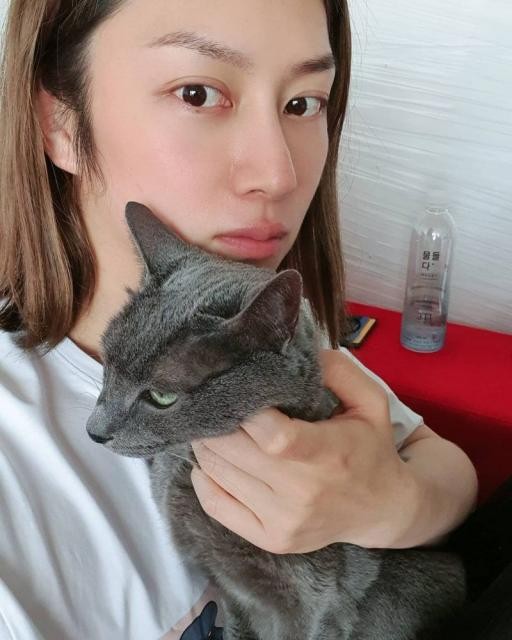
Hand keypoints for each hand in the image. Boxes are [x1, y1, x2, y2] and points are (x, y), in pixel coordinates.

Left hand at [190, 348, 414, 552]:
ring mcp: (283, 522)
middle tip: (215, 400)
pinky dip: (204, 477)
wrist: (382, 509)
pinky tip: (212, 459)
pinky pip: (216, 505)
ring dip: (207, 442)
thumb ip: (339, 370)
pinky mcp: (270, 539)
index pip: (272, 437)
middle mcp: (303, 495)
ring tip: (214, 424)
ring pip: (217, 473)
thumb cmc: (371, 447)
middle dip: (216, 419)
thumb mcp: (371, 402)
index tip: (240, 389)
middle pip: (232, 450)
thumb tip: (297, 351)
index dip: (245, 410)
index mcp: (329, 456)